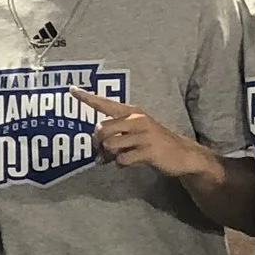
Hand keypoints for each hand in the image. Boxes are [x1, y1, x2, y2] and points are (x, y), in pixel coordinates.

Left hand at [59, 88, 208, 181]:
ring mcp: (144, 135)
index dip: (87, 97)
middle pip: (101, 129)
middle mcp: (137, 120)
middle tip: (103, 153)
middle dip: (98, 144)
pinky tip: (128, 163)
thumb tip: (97, 152)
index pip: (105, 103)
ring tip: (116, 159)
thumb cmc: (154, 142)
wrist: (183, 154)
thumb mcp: (136, 132)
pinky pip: (122, 159)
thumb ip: (116, 136)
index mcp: (132, 112)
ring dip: (109, 156)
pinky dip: (121, 164)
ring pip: (110, 145)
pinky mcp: (149, 150)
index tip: (71, 90)